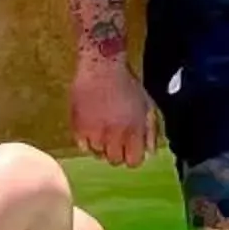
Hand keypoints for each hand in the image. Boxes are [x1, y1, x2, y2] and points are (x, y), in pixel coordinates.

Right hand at [73, 53, 157, 168]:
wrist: (101, 67)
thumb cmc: (128, 85)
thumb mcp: (147, 105)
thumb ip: (150, 131)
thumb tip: (150, 152)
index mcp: (133, 131)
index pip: (133, 162)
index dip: (132, 157)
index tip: (130, 149)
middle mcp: (114, 136)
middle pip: (114, 161)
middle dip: (117, 152)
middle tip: (116, 139)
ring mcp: (94, 133)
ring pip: (98, 154)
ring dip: (102, 146)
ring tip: (103, 128)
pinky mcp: (78, 128)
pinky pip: (82, 146)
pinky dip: (87, 141)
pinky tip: (92, 127)